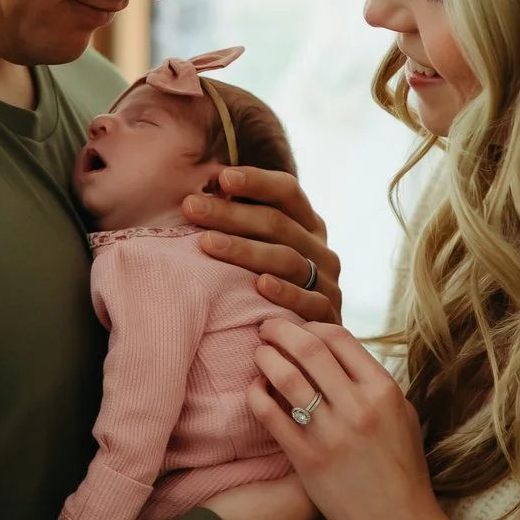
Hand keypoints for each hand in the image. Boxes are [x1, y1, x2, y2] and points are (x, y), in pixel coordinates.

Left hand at [183, 167, 341, 320]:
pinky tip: (259, 285)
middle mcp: (321, 249)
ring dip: (246, 250)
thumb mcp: (260, 249)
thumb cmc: (264, 287)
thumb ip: (242, 222)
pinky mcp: (328, 316)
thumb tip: (204, 189)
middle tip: (191, 207)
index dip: (256, 181)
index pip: (287, 191)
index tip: (221, 178)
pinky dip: (285, 293)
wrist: (299, 342)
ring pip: (288, 259)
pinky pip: (310, 302)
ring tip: (207, 243)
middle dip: (231, 214)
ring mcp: (327, 282)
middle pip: (278, 224)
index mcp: (307, 225)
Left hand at [246, 319, 456, 519]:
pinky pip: (270, 414)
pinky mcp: (307, 459)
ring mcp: (331, 433)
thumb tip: (338, 354)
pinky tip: (255, 389)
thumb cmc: (401, 469)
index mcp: (384, 391)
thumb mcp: (403, 415)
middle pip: (308, 348)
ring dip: (265, 357)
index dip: (311, 326)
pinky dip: (257, 394)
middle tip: (266, 327)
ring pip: (285, 377)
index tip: (298, 328)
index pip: (339, 338)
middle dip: (280, 330)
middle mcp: (358, 407)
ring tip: (258, 353)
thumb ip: (373, 383)